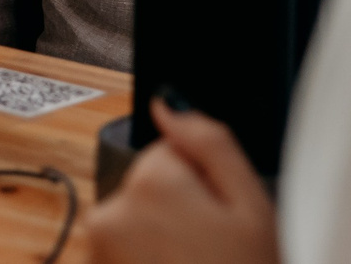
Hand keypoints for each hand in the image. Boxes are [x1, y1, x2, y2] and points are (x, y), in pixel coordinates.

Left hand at [86, 98, 278, 263]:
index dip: (204, 187)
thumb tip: (167, 101)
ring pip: (137, 226)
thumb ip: (211, 142)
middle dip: (179, 216)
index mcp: (151, 182)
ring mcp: (97, 250)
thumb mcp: (253, 210)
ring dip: (162, 246)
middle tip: (214, 254)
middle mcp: (110, 211)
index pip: (170, 153)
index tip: (221, 222)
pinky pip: (125, 255)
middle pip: (149, 189)